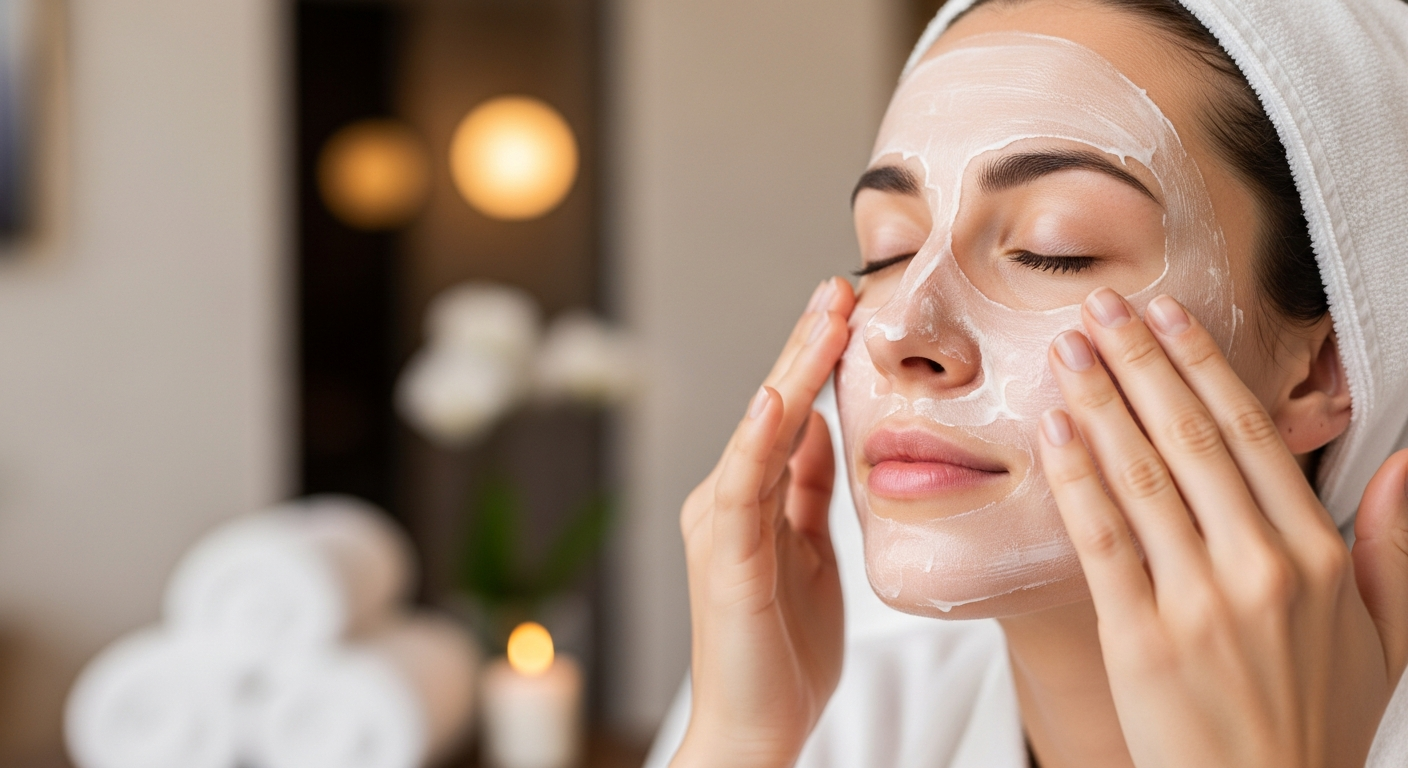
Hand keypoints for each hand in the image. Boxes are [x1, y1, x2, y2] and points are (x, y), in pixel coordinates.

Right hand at [672, 278, 854, 767]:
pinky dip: (759, 440)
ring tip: (823, 317)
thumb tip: (819, 427)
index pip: (788, 415)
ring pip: (759, 433)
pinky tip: (780, 396)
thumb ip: (806, 491)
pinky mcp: (725, 559)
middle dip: (807, 347)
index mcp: (753, 501)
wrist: (757, 729)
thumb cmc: (785, 653)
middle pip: (773, 409)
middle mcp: (727, 501)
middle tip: (840, 288)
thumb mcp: (810, 554)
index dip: (816, 361)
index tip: (849, 308)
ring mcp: (721, 527)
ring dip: (792, 371)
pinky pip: (743, 489)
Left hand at [1038, 289, 1407, 767]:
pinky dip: (1075, 476)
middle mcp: (1261, 568)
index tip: (1170, 315)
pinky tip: (1054, 428)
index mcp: (1319, 557)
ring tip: (1067, 349)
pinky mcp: (1140, 638)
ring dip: (1101, 401)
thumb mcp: (1386, 635)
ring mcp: (1199, 602)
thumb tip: (1405, 460)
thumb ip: (1397, 544)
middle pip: (1191, 438)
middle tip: (1101, 307)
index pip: (1253, 435)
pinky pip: (1101, 539)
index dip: (1204, 366)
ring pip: (1142, 475)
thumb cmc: (1315, 719)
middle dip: (1140, 362)